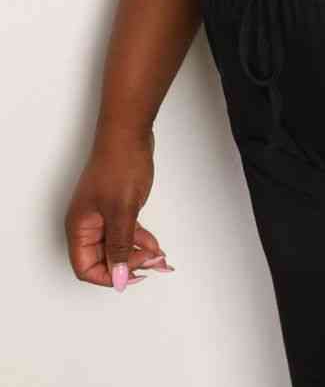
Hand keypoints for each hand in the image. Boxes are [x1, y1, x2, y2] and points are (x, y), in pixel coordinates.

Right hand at [64, 129, 174, 290]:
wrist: (129, 133)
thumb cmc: (120, 165)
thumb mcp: (122, 211)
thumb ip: (120, 247)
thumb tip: (119, 278)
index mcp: (79, 228)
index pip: (86, 268)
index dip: (109, 276)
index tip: (133, 276)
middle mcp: (87, 224)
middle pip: (102, 259)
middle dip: (127, 265)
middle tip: (152, 264)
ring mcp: (101, 214)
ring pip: (116, 246)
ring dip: (137, 254)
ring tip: (159, 257)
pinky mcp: (115, 206)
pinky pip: (124, 232)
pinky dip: (139, 240)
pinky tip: (155, 245)